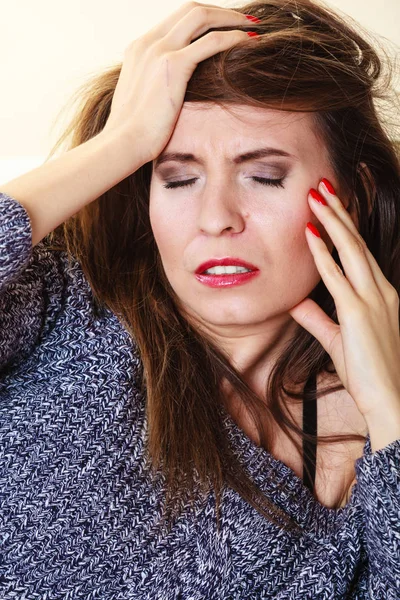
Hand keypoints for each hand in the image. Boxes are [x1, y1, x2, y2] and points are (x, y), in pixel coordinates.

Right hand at [102, 2, 257, 164]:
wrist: (123, 143)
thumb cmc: (133, 133)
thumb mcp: (141, 100)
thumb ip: (154, 85)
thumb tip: (169, 94)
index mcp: (139, 47)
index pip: (177, 19)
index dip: (205, 18)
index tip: (224, 26)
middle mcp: (148, 42)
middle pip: (191, 10)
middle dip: (221, 12)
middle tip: (244, 21)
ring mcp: (159, 50)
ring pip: (202, 17)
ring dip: (231, 18)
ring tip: (252, 26)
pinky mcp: (173, 65)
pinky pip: (211, 41)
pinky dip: (233, 37)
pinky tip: (249, 42)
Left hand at [288, 178, 399, 422]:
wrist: (392, 400)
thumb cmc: (370, 373)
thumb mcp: (339, 340)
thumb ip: (318, 319)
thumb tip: (297, 304)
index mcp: (381, 295)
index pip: (361, 252)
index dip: (345, 226)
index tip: (331, 206)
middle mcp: (381, 291)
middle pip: (357, 242)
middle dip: (339, 212)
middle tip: (323, 186)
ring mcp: (373, 299)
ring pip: (351, 250)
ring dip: (332, 221)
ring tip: (315, 197)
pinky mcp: (359, 313)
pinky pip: (337, 277)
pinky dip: (323, 254)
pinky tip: (310, 235)